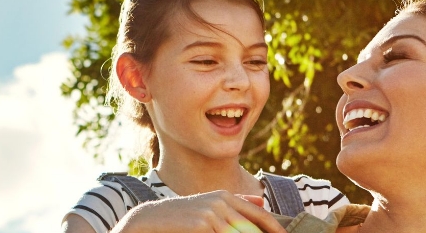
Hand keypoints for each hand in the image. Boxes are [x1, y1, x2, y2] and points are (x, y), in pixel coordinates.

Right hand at [110, 190, 286, 232]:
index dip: (275, 228)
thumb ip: (234, 203)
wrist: (150, 219)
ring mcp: (212, 213)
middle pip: (254, 227)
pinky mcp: (202, 225)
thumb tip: (260, 201)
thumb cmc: (181, 216)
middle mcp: (222, 202)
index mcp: (226, 197)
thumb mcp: (209, 205)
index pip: (260, 215)